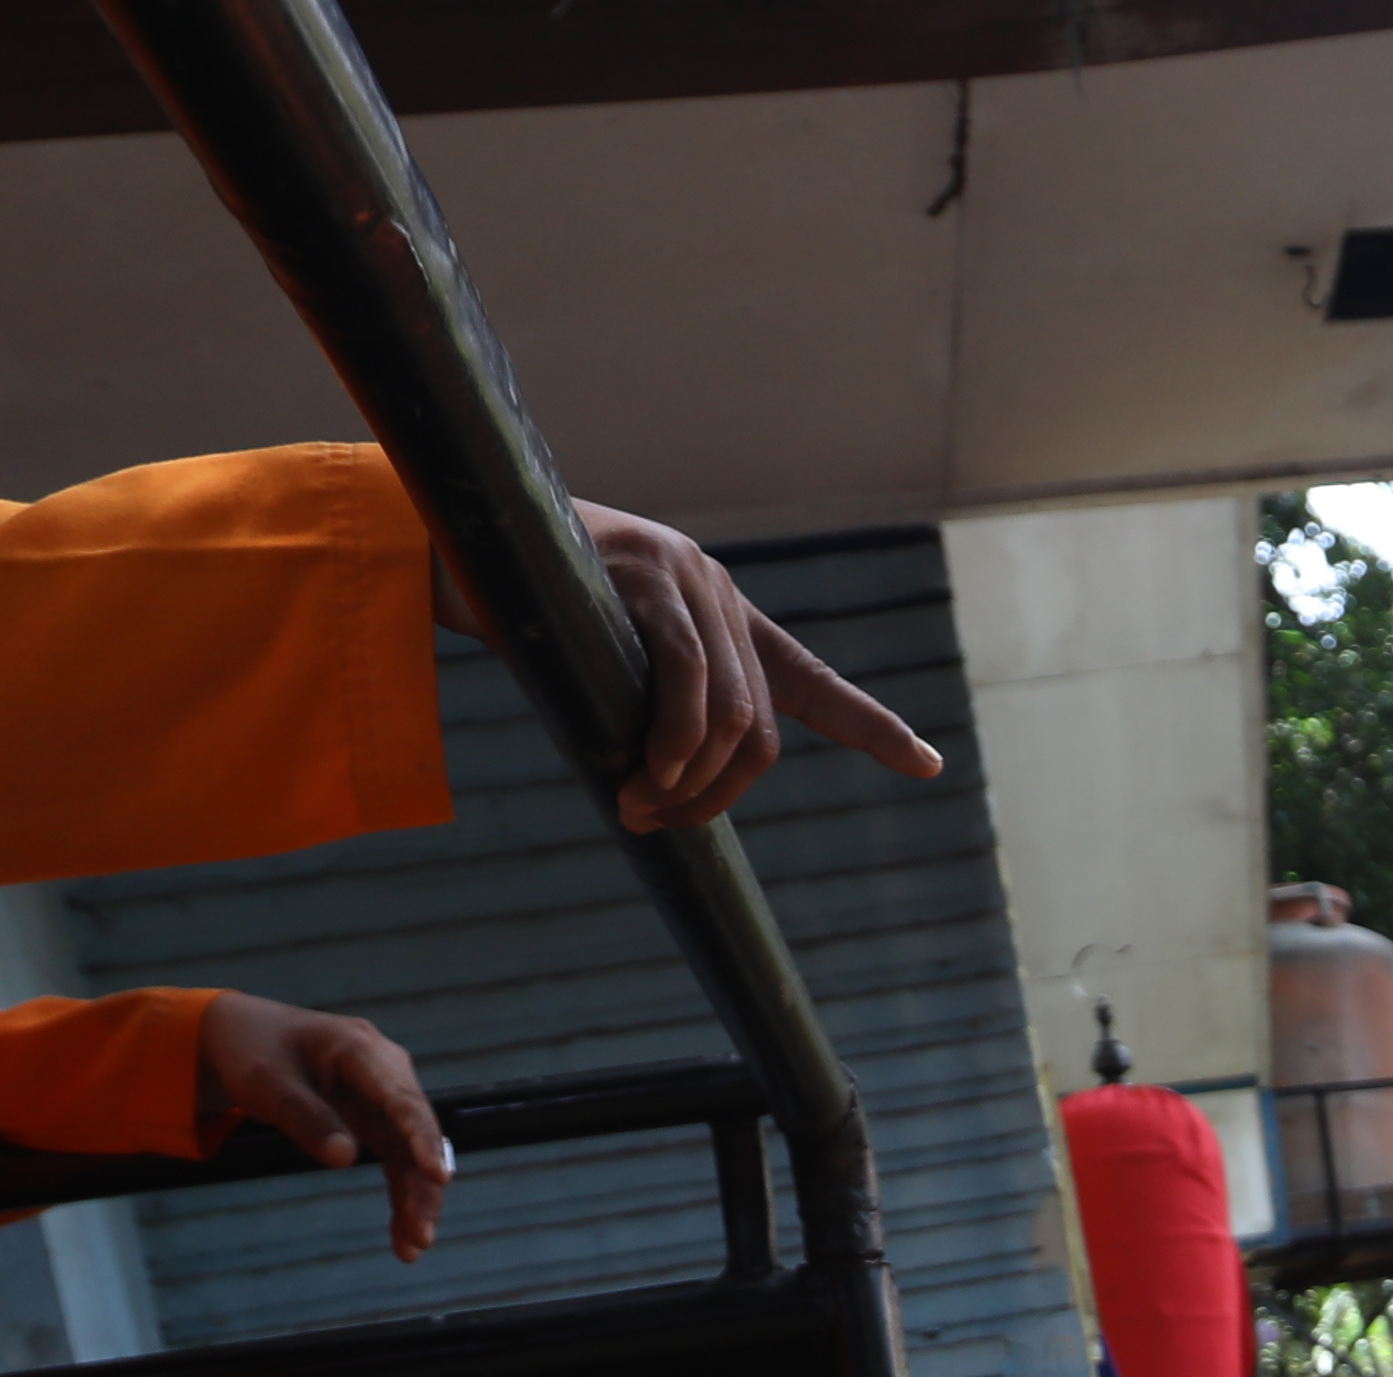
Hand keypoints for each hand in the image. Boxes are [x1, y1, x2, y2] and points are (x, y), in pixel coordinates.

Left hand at [197, 992, 448, 1260]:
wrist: (245, 1038)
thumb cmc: (253, 1051)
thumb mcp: (265, 1082)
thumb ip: (304, 1116)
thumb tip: (345, 1158)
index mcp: (359, 1048)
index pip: (401, 1098)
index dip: (422, 1137)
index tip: (437, 1174)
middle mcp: (385, 1072)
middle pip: (418, 1132)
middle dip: (423, 1185)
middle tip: (421, 1235)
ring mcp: (384, 1098)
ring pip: (414, 1153)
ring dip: (416, 1199)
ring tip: (412, 1249)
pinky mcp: (377, 1121)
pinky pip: (398, 1162)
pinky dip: (400, 1196)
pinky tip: (402, 1236)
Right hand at [439, 508, 945, 831]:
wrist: (463, 538)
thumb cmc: (525, 619)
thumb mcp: (604, 674)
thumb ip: (651, 714)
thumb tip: (670, 790)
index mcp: (722, 621)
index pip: (811, 681)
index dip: (873, 728)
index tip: (929, 766)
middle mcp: (721, 596)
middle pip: (760, 728)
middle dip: (716, 795)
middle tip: (651, 821)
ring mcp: (692, 581)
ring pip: (732, 714)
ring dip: (688, 779)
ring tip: (636, 805)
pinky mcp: (653, 575)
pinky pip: (689, 677)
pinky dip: (675, 739)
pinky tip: (647, 773)